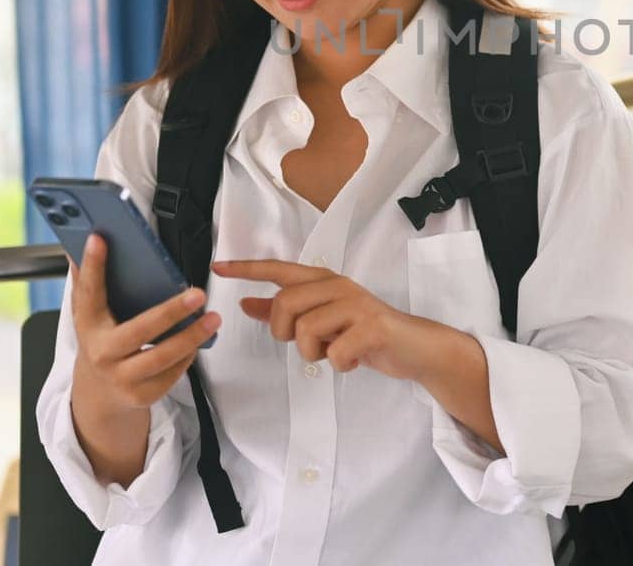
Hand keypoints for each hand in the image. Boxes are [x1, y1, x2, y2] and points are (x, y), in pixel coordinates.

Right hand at [69, 233, 221, 411]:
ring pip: (161, 358)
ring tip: (212, 319)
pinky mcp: (142, 395)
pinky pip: (171, 375)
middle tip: (197, 295)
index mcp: (88, 326)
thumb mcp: (90, 315)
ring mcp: (122, 378)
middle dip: (170, 312)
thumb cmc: (101, 342)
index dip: (93, 266)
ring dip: (191, 337)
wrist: (99, 394)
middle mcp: (103, 353)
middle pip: (140, 331)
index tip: (100, 239)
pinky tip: (199, 341)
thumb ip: (88, 282)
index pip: (89, 292)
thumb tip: (84, 242)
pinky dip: (188, 357)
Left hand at [213, 259, 428, 379]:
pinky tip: (353, 360)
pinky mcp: (372, 327)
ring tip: (335, 352)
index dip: (247, 269)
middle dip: (285, 333)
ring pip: (306, 331)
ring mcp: (356, 305)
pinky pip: (335, 352)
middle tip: (307, 344)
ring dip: (315, 354)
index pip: (279, 270)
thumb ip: (285, 311)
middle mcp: (338, 286)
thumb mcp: (322, 320)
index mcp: (324, 281)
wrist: (414, 346)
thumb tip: (245, 303)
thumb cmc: (364, 332)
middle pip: (285, 304)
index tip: (218, 267)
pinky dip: (340, 364)